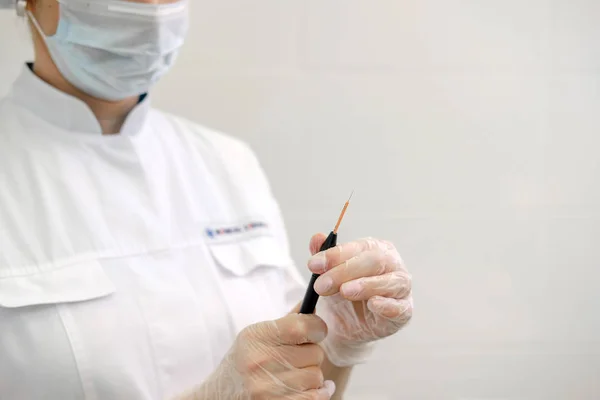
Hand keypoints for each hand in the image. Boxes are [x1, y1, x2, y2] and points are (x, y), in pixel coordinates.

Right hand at [191, 313, 336, 399]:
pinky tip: (307, 388)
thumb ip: (287, 322)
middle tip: (295, 357)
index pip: (302, 326)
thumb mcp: (256, 336)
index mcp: (257, 337)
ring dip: (311, 376)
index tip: (315, 331)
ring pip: (317, 376)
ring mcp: (268, 388)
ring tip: (293, 375)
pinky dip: (318, 393)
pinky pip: (316, 397)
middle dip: (311, 354)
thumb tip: (313, 308)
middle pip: (315, 353)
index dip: (317, 327)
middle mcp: (261, 361)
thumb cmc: (243, 362)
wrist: (220, 395)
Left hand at [307, 235, 412, 366]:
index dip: (336, 254)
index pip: (359, 247)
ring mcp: (401, 287)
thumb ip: (323, 256)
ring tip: (345, 291)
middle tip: (322, 284)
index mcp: (375, 249)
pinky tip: (373, 305)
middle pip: (375, 260)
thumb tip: (317, 238)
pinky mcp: (404, 311)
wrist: (346, 326)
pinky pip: (400, 307)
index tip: (313, 265)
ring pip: (390, 281)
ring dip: (366, 285)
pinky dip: (387, 305)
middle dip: (345, 271)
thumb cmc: (341, 293)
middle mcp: (392, 264)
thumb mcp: (328, 275)